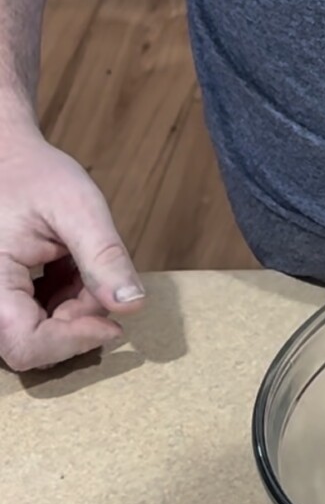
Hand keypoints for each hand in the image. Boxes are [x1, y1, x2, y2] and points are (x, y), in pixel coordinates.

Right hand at [0, 115, 144, 370]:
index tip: (114, 325)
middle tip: (96, 278)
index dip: (73, 342)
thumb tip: (132, 306)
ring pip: (37, 334)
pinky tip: (69, 267)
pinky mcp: (3, 297)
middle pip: (32, 344)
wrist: (6, 157)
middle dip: (77, 322)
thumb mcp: (77, 206)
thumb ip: (103, 256)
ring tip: (79, 262)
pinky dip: (63, 302)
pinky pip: (34, 319)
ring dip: (72, 310)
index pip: (25, 345)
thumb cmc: (35, 174)